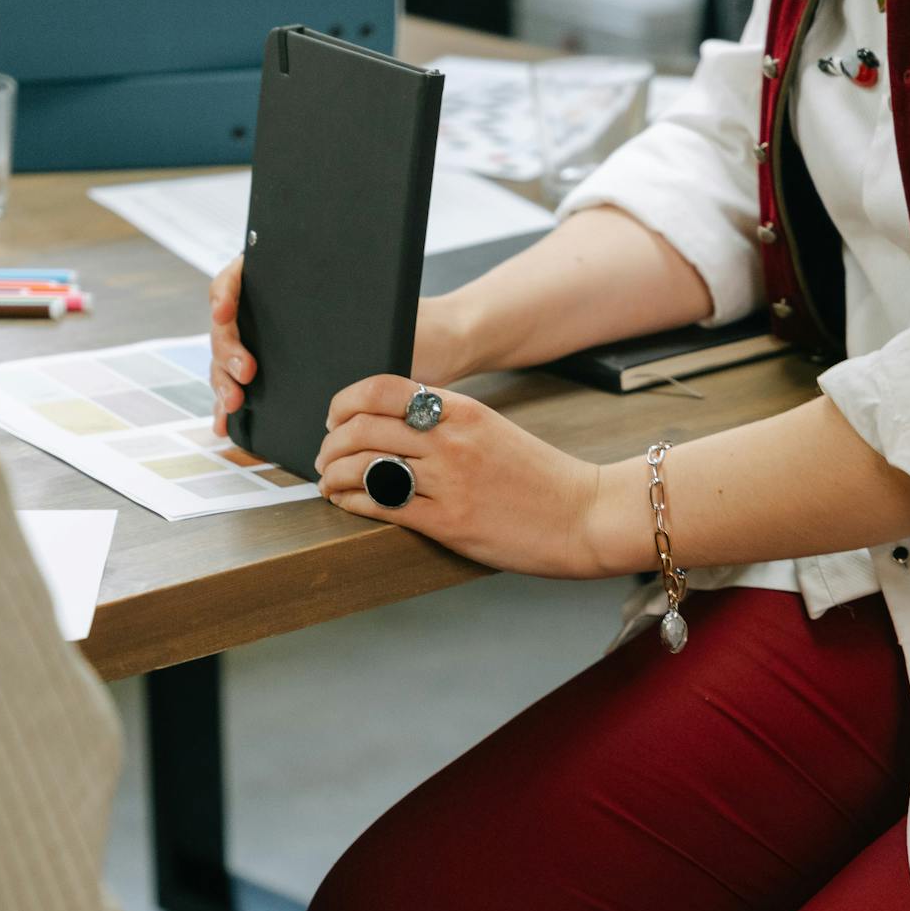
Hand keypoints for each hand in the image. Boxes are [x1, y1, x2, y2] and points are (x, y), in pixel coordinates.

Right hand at [208, 258, 477, 434]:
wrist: (438, 351)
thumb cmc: (420, 324)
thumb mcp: (394, 315)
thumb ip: (364, 320)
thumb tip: (331, 327)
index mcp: (298, 281)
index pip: (242, 275)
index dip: (225, 290)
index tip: (226, 311)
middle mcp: (280, 313)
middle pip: (229, 325)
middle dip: (226, 349)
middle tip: (246, 372)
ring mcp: (277, 347)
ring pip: (229, 360)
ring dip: (223, 381)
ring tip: (233, 403)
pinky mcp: (284, 381)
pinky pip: (246, 389)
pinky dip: (231, 407)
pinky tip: (227, 423)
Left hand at [313, 375, 601, 577]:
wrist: (584, 514)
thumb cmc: (539, 476)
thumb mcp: (490, 429)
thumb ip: (444, 421)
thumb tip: (392, 421)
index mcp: (461, 410)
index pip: (382, 389)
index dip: (345, 401)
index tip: (334, 417)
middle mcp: (450, 440)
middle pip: (362, 426)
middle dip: (330, 442)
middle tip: (324, 455)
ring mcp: (448, 481)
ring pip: (363, 464)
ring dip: (333, 473)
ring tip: (328, 481)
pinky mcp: (447, 521)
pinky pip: (381, 504)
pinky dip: (352, 500)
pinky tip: (346, 501)